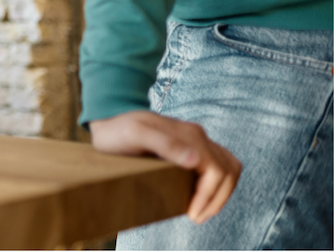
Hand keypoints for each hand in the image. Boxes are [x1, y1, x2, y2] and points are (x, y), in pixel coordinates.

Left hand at [90, 110, 240, 223]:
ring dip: (221, 192)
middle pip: (228, 170)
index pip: (217, 171)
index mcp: (189, 135)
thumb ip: (164, 144)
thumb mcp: (135, 134)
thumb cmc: (118, 130)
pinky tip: (201, 196)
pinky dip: (217, 184)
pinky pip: (218, 166)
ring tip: (202, 210)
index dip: (209, 196)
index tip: (193, 214)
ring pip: (229, 168)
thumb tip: (195, 160)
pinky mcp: (193, 147)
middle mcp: (197, 136)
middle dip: (218, 199)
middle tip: (197, 217)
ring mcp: (197, 141)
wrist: (108, 121)